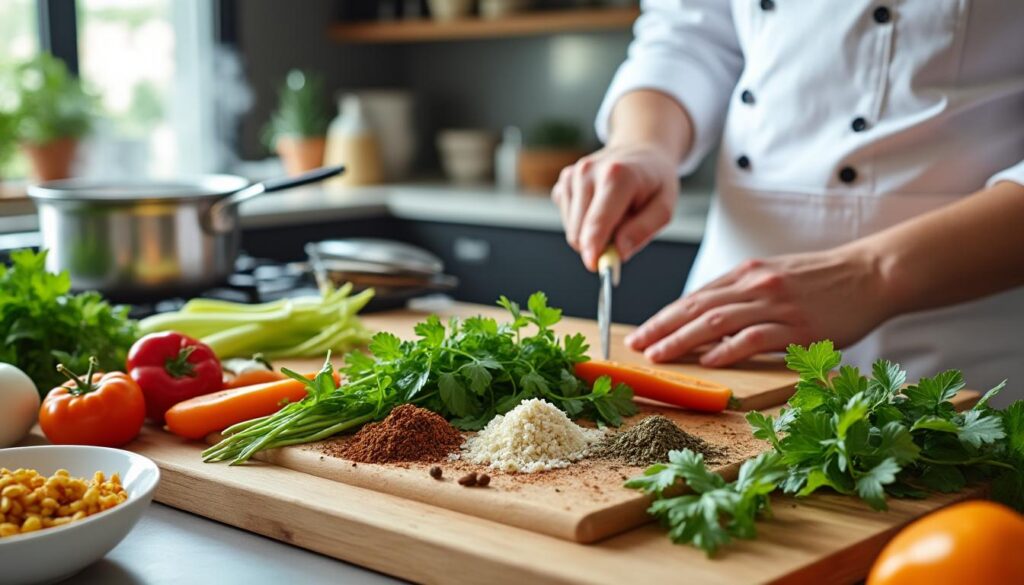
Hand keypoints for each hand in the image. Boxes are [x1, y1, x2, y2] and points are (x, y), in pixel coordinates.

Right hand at [551, 143, 677, 270]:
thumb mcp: (665, 207)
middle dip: (598, 244)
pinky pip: (567, 220)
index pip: (598, 221)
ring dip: (592, 233)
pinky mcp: (563, 182)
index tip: (595, 266)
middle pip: (579, 232)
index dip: (594, 248)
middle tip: (622, 237)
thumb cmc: (654, 182)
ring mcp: (572, 175)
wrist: (639, 152)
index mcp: (616, 176)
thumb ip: (643, 231)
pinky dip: (583, 223)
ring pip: (572, 230)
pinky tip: (600, 207)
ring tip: (614, 215)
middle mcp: (588, 172)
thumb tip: (619, 252)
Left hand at [625, 245, 892, 365]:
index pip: (696, 297)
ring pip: (717, 321)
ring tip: (659, 355)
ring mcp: (776, 305)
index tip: (643, 332)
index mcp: (747, 274)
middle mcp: (755, 285)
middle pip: (698, 308)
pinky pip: (755, 337)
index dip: (665, 315)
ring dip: (683, 339)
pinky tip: (708, 361)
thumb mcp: (776, 276)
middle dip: (662, 327)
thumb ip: (743, 294)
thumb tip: (708, 318)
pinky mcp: (798, 326)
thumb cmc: (824, 280)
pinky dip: (728, 349)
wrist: (872, 273)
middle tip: (637, 346)